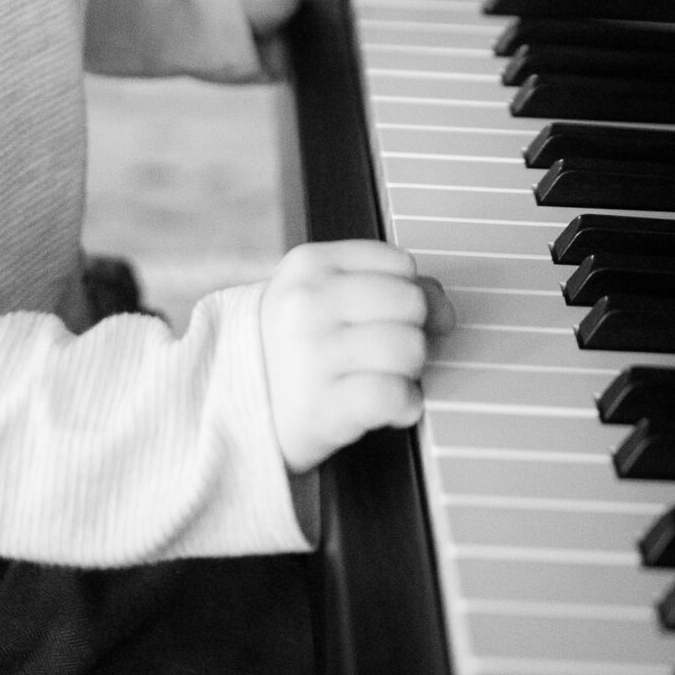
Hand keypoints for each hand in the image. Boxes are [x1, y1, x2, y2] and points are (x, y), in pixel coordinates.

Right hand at [258, 240, 454, 473]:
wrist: (232, 409)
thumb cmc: (290, 350)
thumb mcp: (320, 298)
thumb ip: (383, 287)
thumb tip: (443, 308)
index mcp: (309, 264)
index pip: (400, 264)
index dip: (411, 293)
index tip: (395, 317)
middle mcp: (308, 303)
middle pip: (411, 304)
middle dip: (413, 331)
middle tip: (388, 353)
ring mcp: (313, 354)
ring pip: (409, 348)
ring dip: (410, 371)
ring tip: (383, 378)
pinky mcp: (322, 407)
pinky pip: (395, 396)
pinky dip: (405, 405)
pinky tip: (388, 406)